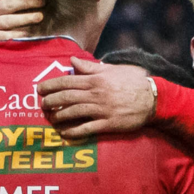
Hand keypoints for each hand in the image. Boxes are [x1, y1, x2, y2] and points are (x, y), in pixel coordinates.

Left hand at [37, 57, 155, 137]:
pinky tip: (65, 133)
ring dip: (59, 116)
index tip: (40, 89)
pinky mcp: (108, 123)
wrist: (153, 99)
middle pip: (66, 97)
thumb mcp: (113, 70)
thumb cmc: (133, 82)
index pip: (67, 81)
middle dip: (51, 101)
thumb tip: (72, 60)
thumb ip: (90, 67)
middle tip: (43, 105)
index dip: (50, 85)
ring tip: (52, 118)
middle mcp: (96, 94)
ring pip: (73, 112)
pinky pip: (86, 128)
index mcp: (96, 80)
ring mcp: (102, 110)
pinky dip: (73, 132)